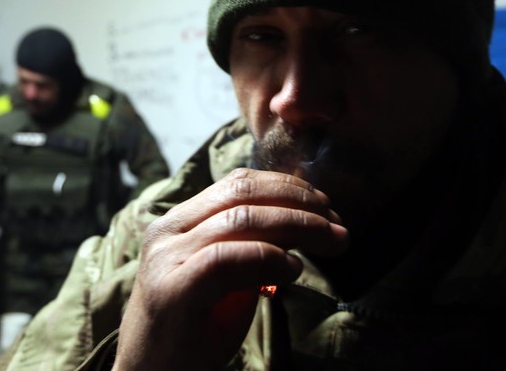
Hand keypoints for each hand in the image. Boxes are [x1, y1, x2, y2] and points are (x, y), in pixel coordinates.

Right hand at [112, 168, 348, 369]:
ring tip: (331, 241)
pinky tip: (293, 270)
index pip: (239, 182)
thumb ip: (257, 241)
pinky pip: (228, 259)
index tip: (325, 204)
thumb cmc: (196, 324)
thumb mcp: (231, 272)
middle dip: (301, 202)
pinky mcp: (172, 290)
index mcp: (181, 219)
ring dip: (299, 226)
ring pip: (242, 219)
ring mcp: (167, 258)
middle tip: (338, 222)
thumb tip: (308, 218)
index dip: (288, 186)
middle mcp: (169, 230)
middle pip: (244, 193)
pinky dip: (268, 258)